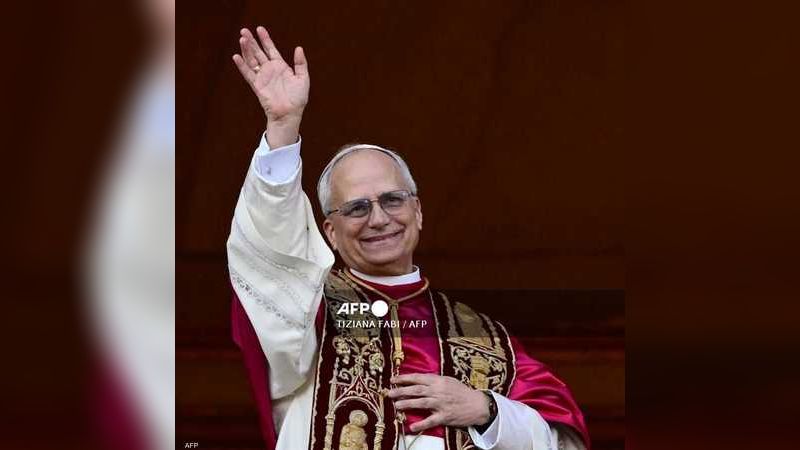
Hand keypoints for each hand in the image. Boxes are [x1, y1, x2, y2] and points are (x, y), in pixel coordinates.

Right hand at [232, 26, 308, 146]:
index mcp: (280, 66)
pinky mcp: (257, 86)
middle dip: (252, 41)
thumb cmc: (297, 99)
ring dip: (246, 50)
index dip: (265, 39)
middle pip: (258, 52)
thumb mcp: (303, 78)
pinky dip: (242, 65)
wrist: (289, 114)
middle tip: (244, 30)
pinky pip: (248, 74)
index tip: (259, 29)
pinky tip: (236, 56)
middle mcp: (270, 70)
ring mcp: (262, 77)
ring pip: (251, 60)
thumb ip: (301, 63)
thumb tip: (298, 48)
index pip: (271, 49)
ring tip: (242, 39)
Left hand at [388, 374, 490, 432]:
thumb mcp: (448, 381)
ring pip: (420, 403)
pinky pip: (430, 421)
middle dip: (401, 391)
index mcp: (438, 381)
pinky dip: (420, 424)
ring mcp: (441, 404)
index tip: (393, 380)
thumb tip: (419, 380)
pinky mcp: (444, 416)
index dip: (404, 378)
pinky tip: (411, 427)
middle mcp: (438, 391)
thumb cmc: (462, 392)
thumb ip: (434, 380)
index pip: (418, 378)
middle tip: (389, 393)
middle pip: (416, 390)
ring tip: (396, 405)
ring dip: (407, 404)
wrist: (477, 404)